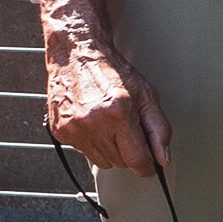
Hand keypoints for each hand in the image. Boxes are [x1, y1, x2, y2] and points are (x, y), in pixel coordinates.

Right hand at [46, 41, 170, 175]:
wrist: (78, 55)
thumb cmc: (112, 72)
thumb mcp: (146, 94)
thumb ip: (158, 128)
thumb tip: (162, 157)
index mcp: (118, 113)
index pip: (137, 159)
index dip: (147, 166)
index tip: (149, 166)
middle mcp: (94, 123)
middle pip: (120, 163)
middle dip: (129, 152)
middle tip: (127, 130)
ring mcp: (74, 129)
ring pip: (102, 162)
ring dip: (110, 150)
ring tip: (109, 124)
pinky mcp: (60, 132)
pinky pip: (83, 153)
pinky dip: (92, 143)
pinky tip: (93, 123)